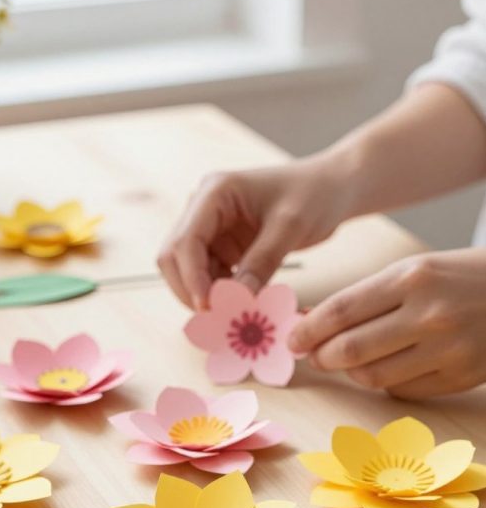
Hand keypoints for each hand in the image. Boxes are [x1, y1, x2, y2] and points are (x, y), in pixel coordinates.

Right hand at [158, 157, 351, 308]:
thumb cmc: (314, 195)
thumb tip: (234, 301)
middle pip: (175, 258)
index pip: (185, 241)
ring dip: (208, 296)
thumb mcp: (290, 227)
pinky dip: (222, 295)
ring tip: (237, 315)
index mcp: (214, 193)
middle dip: (192, 290)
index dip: (191, 278)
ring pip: (189, 272)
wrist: (332, 188)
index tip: (210, 309)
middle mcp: (203, 209)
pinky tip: (244, 305)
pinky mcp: (222, 246)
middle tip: (220, 319)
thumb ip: (261, 262)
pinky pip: (210, 277)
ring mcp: (211, 228)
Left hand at [290, 249, 485, 397]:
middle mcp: (429, 315)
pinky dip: (385, 382)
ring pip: (372, 376)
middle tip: (314, 355)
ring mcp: (447, 350)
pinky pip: (402, 390)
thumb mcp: (415, 271)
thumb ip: (366, 297)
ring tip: (348, 361)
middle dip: (321, 356)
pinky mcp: (460, 377)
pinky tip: (387, 367)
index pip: (342, 310)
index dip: (309, 329)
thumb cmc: (460, 278)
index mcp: (412, 278)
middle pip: (351, 349)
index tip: (293, 339)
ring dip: (350, 372)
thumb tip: (312, 320)